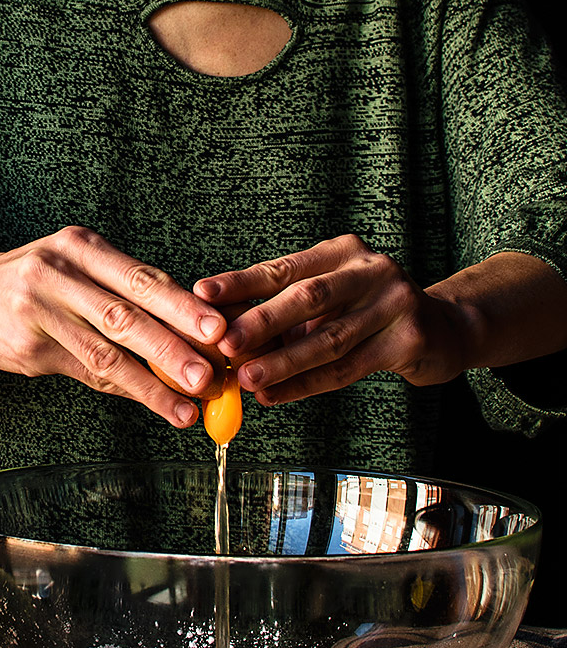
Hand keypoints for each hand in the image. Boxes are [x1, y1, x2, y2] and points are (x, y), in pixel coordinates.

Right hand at [0, 225, 228, 426]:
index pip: (143, 278)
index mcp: (84, 247)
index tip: (221, 330)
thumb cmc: (36, 281)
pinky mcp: (27, 344)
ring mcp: (39, 309)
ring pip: (106, 351)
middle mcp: (60, 272)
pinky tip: (153, 402)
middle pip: (127, 313)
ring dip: (152, 382)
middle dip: (174, 346)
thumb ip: (126, 294)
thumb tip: (191, 331)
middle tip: (210, 373)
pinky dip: (123, 389)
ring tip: (188, 405)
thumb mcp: (78, 269)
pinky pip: (84, 370)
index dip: (185, 306)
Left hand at [193, 234, 472, 404]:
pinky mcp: (411, 339)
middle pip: (307, 298)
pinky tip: (276, 396)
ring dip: (283, 362)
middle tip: (224, 345)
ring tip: (246, 379)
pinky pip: (349, 368)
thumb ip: (283, 313)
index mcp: (342, 252)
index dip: (242, 282)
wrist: (443, 330)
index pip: (283, 267)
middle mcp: (370, 269)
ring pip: (328, 339)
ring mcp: (395, 302)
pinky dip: (307, 385)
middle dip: (262, 323)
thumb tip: (221, 337)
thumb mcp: (330, 302)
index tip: (202, 293)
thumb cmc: (369, 315)